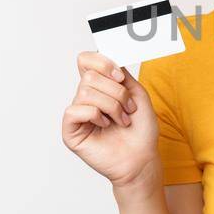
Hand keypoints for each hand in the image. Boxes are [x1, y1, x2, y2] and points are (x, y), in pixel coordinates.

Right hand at [61, 51, 159, 190]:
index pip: (86, 60)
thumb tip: (106, 56)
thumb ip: (121, 73)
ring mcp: (77, 114)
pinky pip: (75, 110)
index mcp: (99, 86)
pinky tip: (105, 126)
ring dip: (111, 106)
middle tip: (128, 108)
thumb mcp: (137, 94)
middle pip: (89, 75)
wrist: (142, 157)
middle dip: (116, 92)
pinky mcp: (70, 131)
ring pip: (86, 92)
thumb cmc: (141, 130)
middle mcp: (85, 97)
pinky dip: (95, 115)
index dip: (102, 62)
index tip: (120, 76)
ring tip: (121, 120)